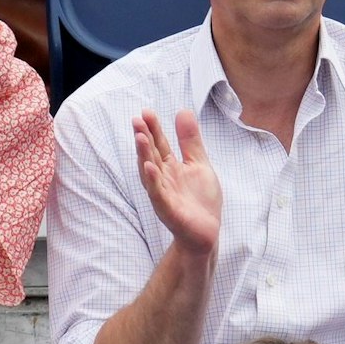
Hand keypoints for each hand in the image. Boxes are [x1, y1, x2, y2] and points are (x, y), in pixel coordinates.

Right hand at [134, 110, 221, 255]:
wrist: (207, 232)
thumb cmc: (200, 200)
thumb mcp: (198, 164)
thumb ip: (190, 141)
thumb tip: (183, 111)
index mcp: (170, 168)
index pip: (158, 145)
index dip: (153, 129)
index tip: (146, 112)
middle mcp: (162, 179)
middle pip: (150, 156)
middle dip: (144, 138)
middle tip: (137, 120)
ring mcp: (163, 195)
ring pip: (150, 173)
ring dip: (144, 156)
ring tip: (140, 137)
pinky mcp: (169, 210)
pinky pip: (158, 195)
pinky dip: (153, 181)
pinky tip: (149, 168)